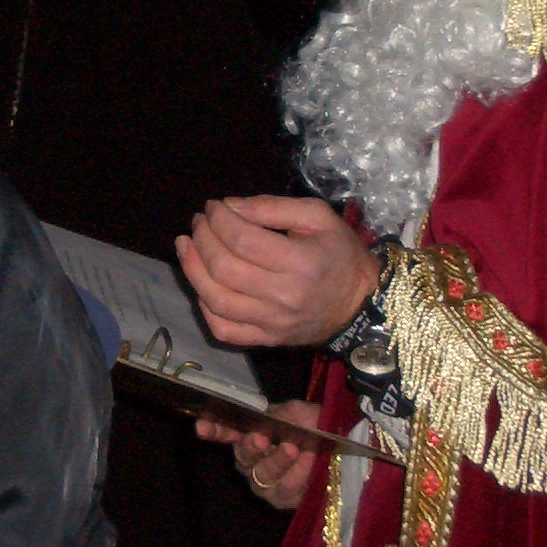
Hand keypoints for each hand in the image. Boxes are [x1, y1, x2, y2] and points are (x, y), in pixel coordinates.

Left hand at [175, 196, 379, 347]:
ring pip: (216, 299)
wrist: (360, 305)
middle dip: (203, 238)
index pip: (243, 240)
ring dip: (192, 269)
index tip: (213, 206)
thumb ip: (273, 207)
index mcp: (300, 263)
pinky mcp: (266, 340)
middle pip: (224, 268)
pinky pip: (224, 329)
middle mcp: (283, 296)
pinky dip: (205, 307)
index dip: (220, 220)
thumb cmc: (341, 255)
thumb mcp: (319, 217)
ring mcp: (272, 323)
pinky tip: (201, 284)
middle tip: (199, 222)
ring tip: (186, 245)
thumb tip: (229, 207)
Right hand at [197, 400, 323, 510]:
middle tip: (261, 438)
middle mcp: (252, 462)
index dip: (213, 430)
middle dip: (251, 447)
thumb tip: (267, 420)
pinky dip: (298, 473)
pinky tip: (310, 461)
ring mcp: (266, 484)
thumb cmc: (314, 427)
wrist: (344, 449)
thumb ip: (281, 414)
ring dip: (279, 460)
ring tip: (295, 448)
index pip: (226, 433)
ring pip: (263, 475)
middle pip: (243, 457)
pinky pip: (286, 489)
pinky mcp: (283, 500)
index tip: (202, 426)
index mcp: (251, 436)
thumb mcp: (299, 413)